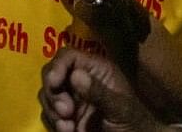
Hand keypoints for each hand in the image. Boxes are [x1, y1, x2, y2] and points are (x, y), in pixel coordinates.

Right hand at [41, 47, 170, 131]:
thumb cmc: (135, 125)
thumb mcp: (121, 108)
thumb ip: (100, 92)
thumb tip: (76, 75)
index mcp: (96, 70)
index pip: (68, 56)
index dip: (57, 66)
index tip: (54, 83)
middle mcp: (80, 80)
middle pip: (51, 73)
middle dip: (53, 92)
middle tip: (66, 112)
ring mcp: (71, 98)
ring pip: (46, 94)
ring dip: (52, 110)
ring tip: (68, 127)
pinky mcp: (65, 115)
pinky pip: (47, 112)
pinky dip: (53, 121)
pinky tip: (67, 131)